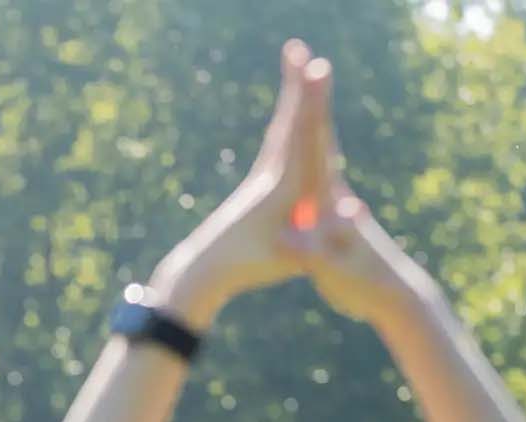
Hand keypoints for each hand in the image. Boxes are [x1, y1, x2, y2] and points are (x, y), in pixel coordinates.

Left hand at [151, 41, 421, 328]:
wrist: (203, 269)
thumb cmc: (248, 267)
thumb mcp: (286, 261)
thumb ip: (309, 248)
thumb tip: (322, 241)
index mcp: (284, 187)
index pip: (305, 135)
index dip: (313, 101)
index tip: (318, 67)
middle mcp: (271, 175)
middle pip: (289, 120)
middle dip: (298, 85)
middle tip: (297, 48)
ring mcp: (261, 179)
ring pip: (280, 128)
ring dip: (290, 98)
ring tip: (295, 68)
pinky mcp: (256, 187)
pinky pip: (276, 144)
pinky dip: (286, 123)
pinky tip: (288, 117)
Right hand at [279, 57, 425, 326]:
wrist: (399, 296)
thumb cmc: (365, 285)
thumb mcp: (332, 272)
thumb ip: (310, 252)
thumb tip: (288, 238)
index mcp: (332, 200)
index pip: (317, 146)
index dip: (312, 110)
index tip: (309, 74)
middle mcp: (338, 193)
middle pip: (321, 138)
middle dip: (313, 102)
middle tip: (307, 62)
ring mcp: (339, 204)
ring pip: (320, 156)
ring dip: (312, 124)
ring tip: (305, 95)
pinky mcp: (337, 219)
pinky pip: (316, 178)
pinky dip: (309, 158)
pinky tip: (302, 156)